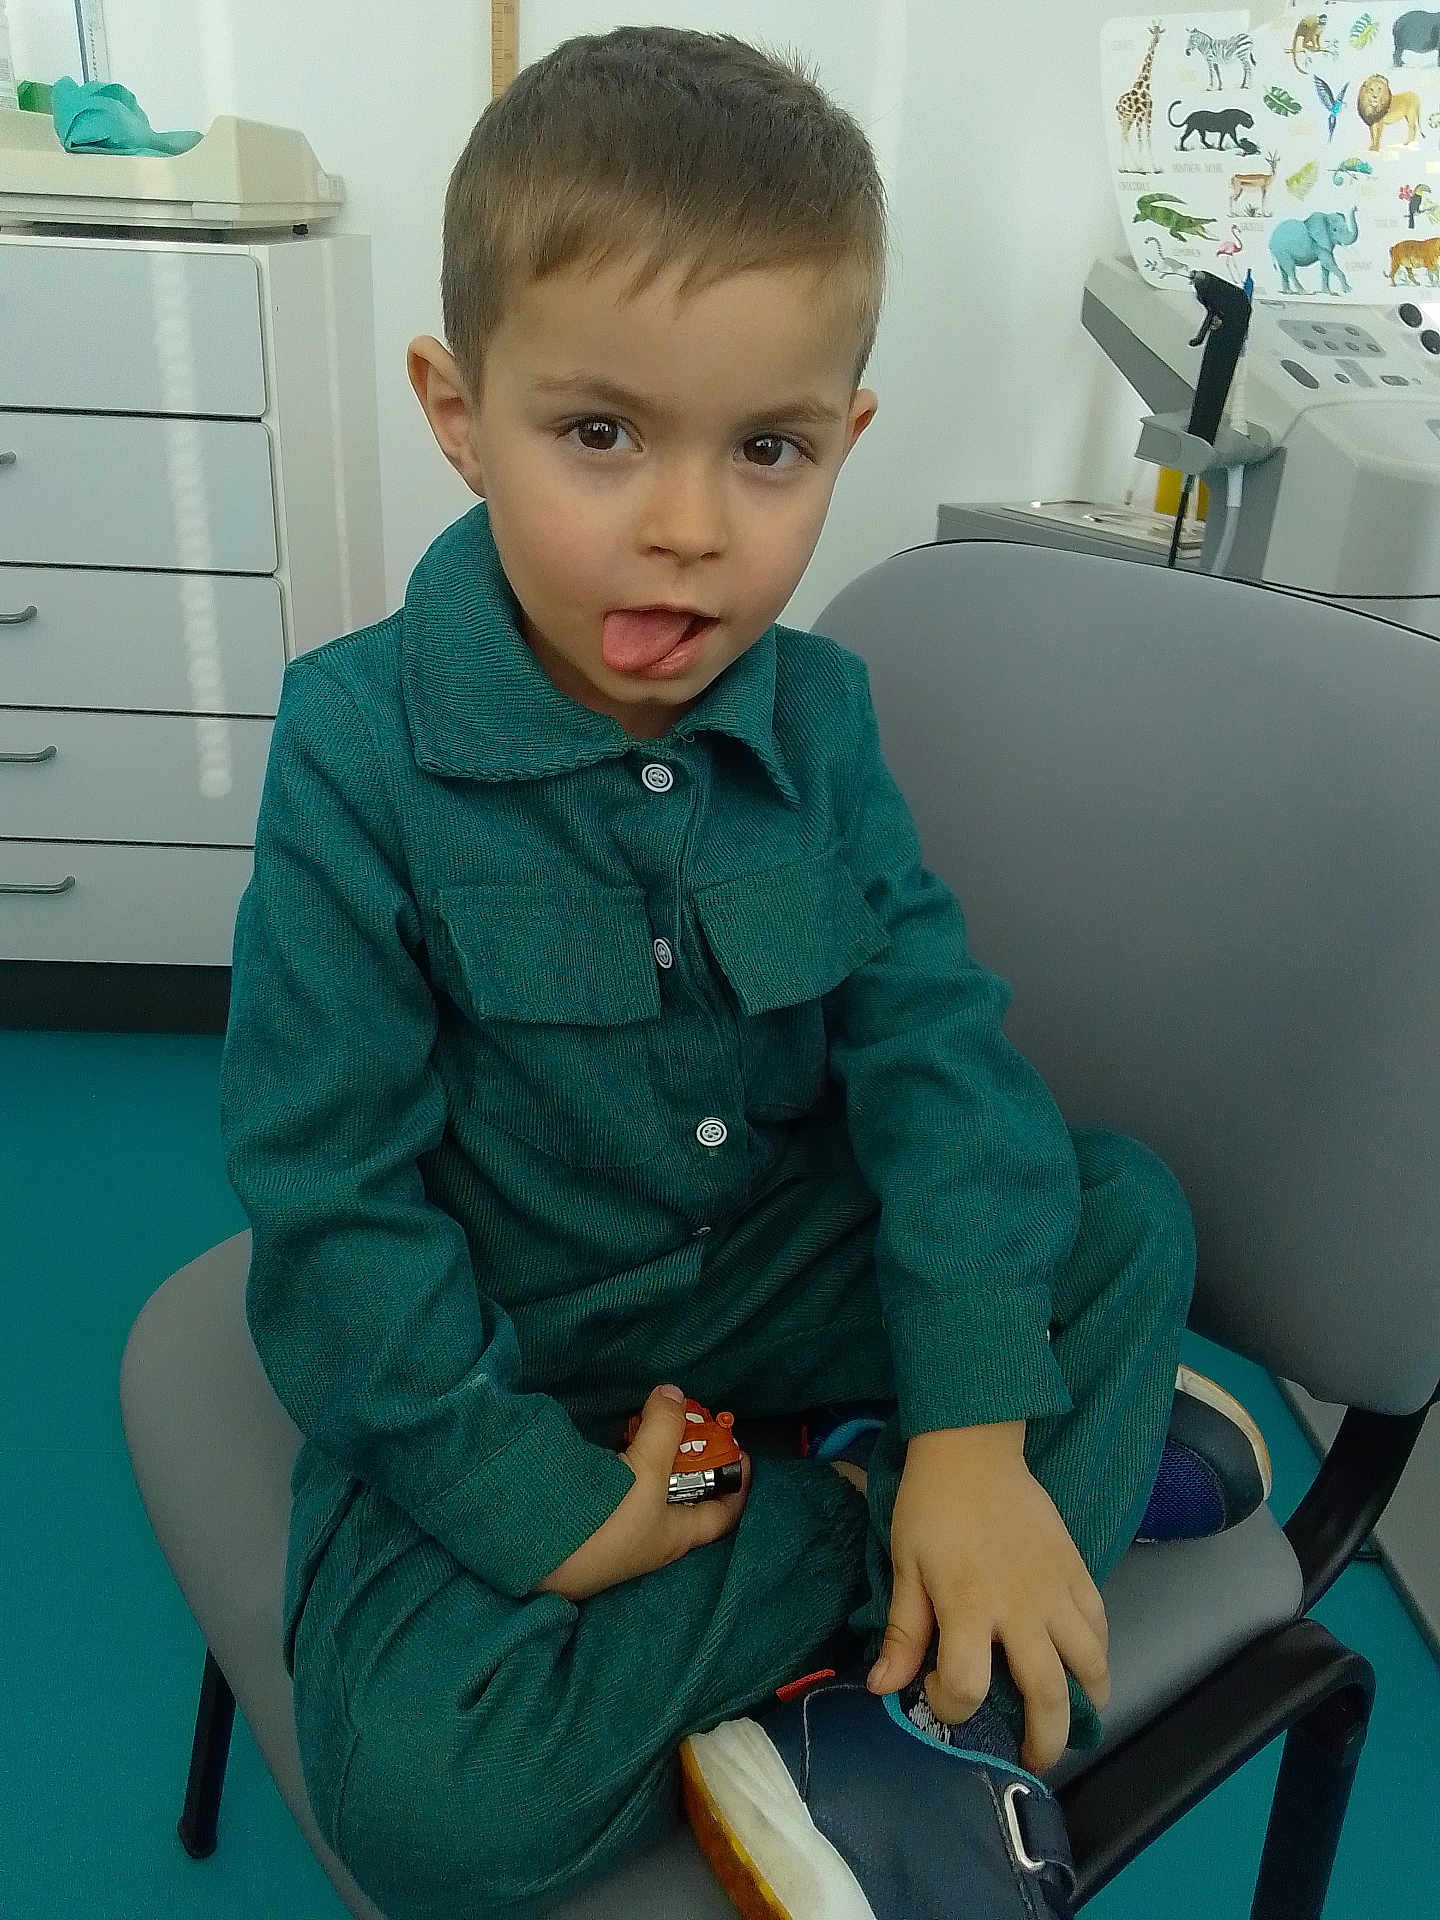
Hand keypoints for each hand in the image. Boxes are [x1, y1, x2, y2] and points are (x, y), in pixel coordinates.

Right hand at [532, 1385, 751, 1602]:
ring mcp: (623, 1532)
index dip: (738, 1483)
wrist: (539, 1557)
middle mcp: (654, 1536)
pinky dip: (625, 1466)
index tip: (741, 1449)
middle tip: (687, 1424)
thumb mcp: (645, 1473)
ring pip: (651, 1492)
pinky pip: (621, 1490)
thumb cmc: (608, 1526)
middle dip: (690, 1460)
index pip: (723, 1513)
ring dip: (655, 1461)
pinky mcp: (594, 1524)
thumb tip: (675, 1392)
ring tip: (652, 1426)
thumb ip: (663, 1429)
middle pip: (685, 1496)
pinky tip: (616, 1445)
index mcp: (678, 1534)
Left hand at [866, 1422, 1109, 1774]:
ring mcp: (1055, 1589)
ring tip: (1073, 1717)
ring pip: (1088, 1662)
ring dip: (1085, 1700)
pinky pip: (1099, 1621)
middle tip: (1033, 1758)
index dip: (952, 1705)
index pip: (968, 1686)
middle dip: (1044, 1740)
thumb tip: (882, 1689)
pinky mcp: (1076, 1568)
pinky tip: (1086, 1664)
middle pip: (1047, 1694)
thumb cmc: (929, 1507)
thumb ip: (902, 1633)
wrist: (971, 1447)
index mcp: (968, 1606)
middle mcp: (1020, 1607)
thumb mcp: (904, 1567)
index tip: (938, 1695)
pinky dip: (1098, 1651)